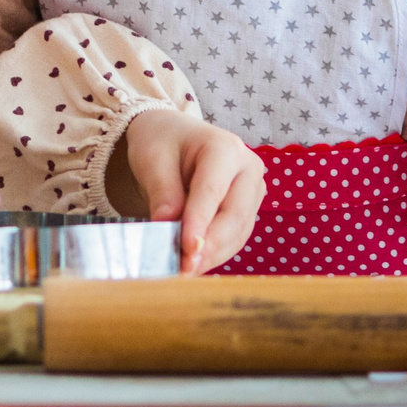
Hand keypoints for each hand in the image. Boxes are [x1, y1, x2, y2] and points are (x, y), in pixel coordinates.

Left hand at [105, 108, 264, 274]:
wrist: (173, 134)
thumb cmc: (162, 142)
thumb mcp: (153, 160)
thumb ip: (163, 194)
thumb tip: (166, 229)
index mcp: (225, 147)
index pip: (212, 191)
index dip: (199, 223)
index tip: (185, 249)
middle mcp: (248, 168)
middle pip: (234, 215)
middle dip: (208, 246)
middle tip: (183, 268)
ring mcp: (253, 190)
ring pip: (238, 232)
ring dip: (212, 255)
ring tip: (184, 271)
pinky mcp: (249, 209)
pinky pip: (235, 237)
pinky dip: (215, 253)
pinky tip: (194, 264)